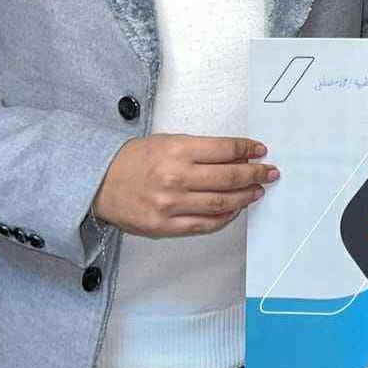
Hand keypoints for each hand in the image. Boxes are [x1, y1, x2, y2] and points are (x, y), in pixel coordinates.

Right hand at [93, 134, 277, 237]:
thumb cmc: (133, 160)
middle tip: (270, 172)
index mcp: (177, 150)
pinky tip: (235, 209)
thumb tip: (235, 157)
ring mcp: (171, 204)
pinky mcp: (165, 226)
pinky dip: (225, 217)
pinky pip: (205, 225)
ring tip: (257, 190)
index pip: (225, 149)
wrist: (97, 182)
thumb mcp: (166, 141)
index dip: (248, 149)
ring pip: (221, 203)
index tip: (260, 150)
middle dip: (255, 174)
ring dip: (245, 197)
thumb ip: (199, 150)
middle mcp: (176, 177)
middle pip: (229, 177)